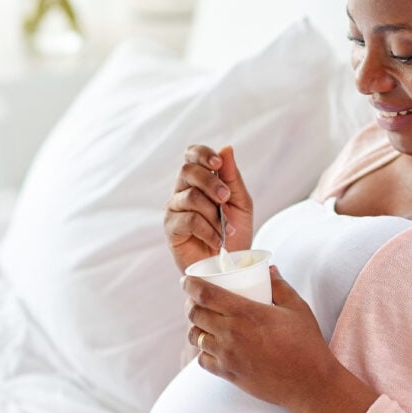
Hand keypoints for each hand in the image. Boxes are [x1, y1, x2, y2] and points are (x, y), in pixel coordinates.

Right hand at [163, 144, 253, 272]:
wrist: (230, 264)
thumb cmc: (234, 232)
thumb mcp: (240, 202)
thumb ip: (232, 177)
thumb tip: (226, 148)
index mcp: (199, 180)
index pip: (192, 155)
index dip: (202, 154)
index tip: (218, 163)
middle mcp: (183, 190)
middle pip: (188, 171)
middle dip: (211, 182)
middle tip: (226, 198)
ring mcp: (175, 209)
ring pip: (190, 197)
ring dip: (214, 213)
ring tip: (227, 229)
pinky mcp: (171, 229)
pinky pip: (188, 220)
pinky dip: (208, 230)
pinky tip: (217, 241)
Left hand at [183, 267, 378, 412]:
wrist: (309, 383)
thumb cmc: (306, 343)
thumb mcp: (297, 307)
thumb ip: (280, 286)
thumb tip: (269, 269)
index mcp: (245, 313)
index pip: (205, 294)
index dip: (190, 284)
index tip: (186, 280)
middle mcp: (231, 333)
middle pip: (195, 314)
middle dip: (191, 303)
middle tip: (196, 300)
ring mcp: (227, 356)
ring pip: (195, 337)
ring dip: (195, 327)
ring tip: (203, 322)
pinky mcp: (229, 374)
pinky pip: (203, 360)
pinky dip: (203, 351)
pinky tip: (212, 346)